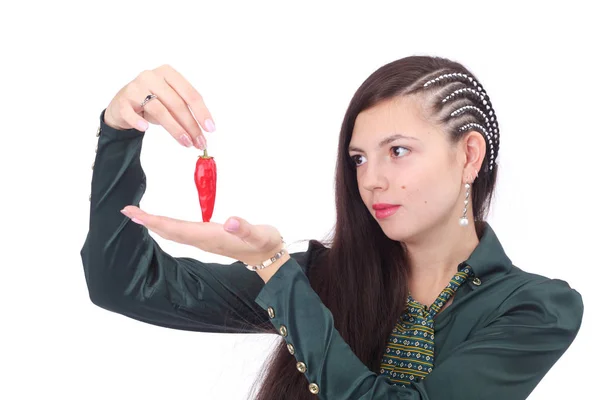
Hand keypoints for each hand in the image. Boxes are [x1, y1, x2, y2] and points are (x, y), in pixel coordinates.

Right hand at [104, 64, 215, 149]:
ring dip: (175, 129)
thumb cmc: (152, 102)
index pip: (190, 94)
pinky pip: (131, 112)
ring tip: (185, 143)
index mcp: (168, 73)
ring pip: (159, 110)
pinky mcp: (122, 100)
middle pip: (177, 104)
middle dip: (191, 126)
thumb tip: (203, 132)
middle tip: (199, 142)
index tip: (210, 128)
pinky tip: (145, 128)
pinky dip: (139, 121)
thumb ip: (186, 111)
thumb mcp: (170, 103)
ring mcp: (135, 87)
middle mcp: (152, 76)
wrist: (123, 104)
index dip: (202, 112)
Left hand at [120, 205, 288, 278]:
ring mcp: (204, 240)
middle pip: (169, 231)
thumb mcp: (261, 235)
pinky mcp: (207, 238)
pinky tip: (161, 222)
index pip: (177, 229)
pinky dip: (166, 225)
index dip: (155, 221)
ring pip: (173, 232)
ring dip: (154, 224)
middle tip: (127, 211)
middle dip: (147, 222)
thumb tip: (231, 222)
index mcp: (211, 237)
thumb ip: (246, 229)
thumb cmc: (265, 243)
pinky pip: (180, 232)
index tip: (135, 214)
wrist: (269, 257)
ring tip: (138, 215)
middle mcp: (203, 240)